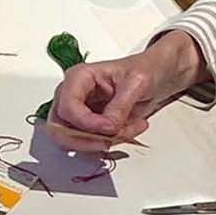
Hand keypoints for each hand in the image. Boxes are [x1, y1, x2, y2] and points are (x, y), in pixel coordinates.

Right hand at [46, 30, 207, 150]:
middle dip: (85, 140)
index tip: (110, 127)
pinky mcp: (85, 125)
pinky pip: (87, 144)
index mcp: (78, 78)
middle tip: (111, 140)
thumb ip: (120, 106)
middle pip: (60, 128)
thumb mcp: (137, 83)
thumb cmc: (145, 70)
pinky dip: (107, 144)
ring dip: (98, 143)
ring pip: (70, 141)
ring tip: (127, 131)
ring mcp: (76, 112)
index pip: (67, 108)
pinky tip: (127, 131)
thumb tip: (108, 128)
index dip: (86, 123)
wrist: (156, 76)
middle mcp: (70, 96)